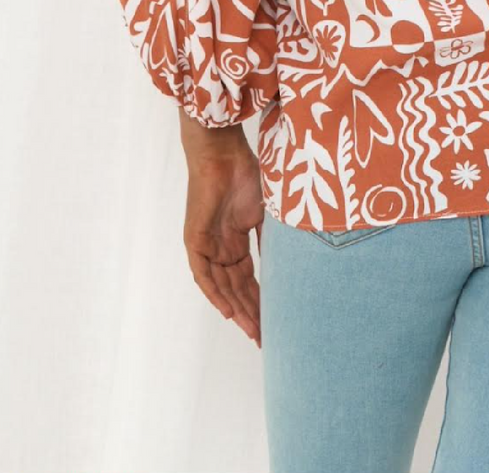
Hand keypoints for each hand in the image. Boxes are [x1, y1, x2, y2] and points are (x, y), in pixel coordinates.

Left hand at [179, 112, 264, 347]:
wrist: (223, 154)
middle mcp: (221, 248)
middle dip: (251, 313)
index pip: (249, 279)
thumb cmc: (247, 174)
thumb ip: (271, 239)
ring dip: (237, 310)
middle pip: (236, 289)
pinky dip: (215, 294)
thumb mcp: (266, 212)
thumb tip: (289, 265)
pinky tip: (228, 312)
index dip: (261, 301)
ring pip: (222, 287)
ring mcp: (208, 246)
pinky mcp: (196, 242)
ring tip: (254, 332)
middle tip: (266, 338)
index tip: (274, 322)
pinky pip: (204, 276)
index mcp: (237, 241)